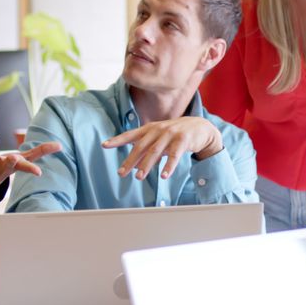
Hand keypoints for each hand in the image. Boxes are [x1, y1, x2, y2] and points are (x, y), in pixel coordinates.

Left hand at [0, 124, 61, 190]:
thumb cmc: (8, 166)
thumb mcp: (25, 160)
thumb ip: (42, 151)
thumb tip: (61, 145)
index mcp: (16, 166)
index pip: (26, 167)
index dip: (32, 169)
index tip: (38, 173)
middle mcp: (3, 164)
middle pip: (8, 163)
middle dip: (11, 161)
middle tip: (14, 158)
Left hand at [102, 117, 221, 179]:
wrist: (201, 127)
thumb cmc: (176, 134)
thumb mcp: (159, 138)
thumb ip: (146, 148)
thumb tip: (134, 164)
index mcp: (150, 128)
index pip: (130, 135)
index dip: (117, 140)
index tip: (104, 145)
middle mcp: (158, 130)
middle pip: (141, 146)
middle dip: (130, 160)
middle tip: (121, 173)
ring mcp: (171, 134)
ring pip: (155, 152)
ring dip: (146, 165)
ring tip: (138, 177)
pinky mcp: (183, 141)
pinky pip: (174, 156)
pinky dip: (169, 166)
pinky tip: (164, 176)